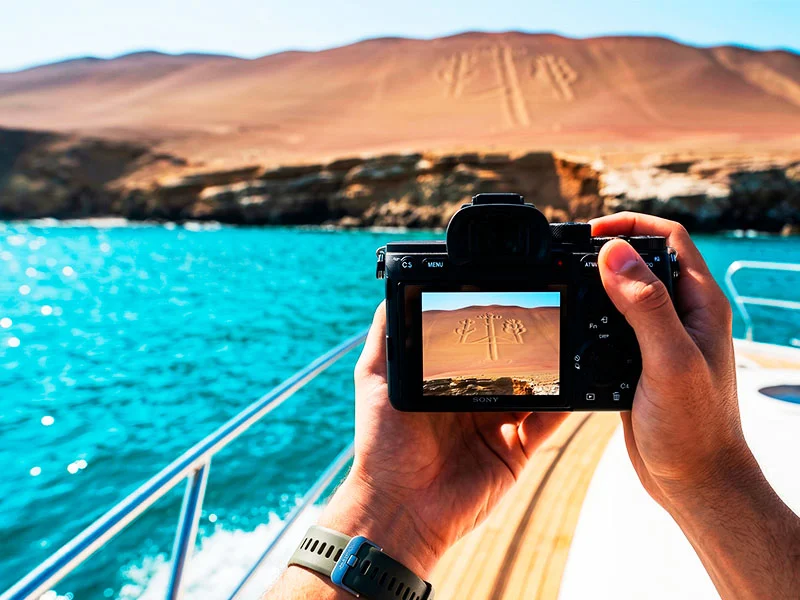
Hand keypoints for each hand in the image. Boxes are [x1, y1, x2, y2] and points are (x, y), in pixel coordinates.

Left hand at [319, 304, 566, 575]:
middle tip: (547, 316)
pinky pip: (546, 424)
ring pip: (533, 389)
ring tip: (566, 341)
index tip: (509, 300)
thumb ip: (387, 336)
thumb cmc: (382, 444)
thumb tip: (395, 291)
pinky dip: (563, 405)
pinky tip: (575, 383)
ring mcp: (498, 425)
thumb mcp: (375, 379)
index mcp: (447, 381)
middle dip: (527, 345)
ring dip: (550, 370)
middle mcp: (475, 399)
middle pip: (510, 365)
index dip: (491, 327)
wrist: (400, 506)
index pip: (476, 346)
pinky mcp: (516, 450)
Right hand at [592, 212, 755, 507]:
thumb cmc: (696, 428)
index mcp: (699, 305)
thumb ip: (645, 306)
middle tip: (567, 254)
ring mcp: (659, 338)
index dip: (631, 225)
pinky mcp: (638, 361)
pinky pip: (610, 326)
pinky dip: (588, 317)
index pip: (669, 238)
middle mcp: (681, 315)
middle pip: (641, 260)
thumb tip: (616, 255)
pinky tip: (570, 326)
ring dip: (593, 283)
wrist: (694, 481)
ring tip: (563, 284)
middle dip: (605, 250)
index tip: (591, 232)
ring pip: (622, 292)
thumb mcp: (670, 361)